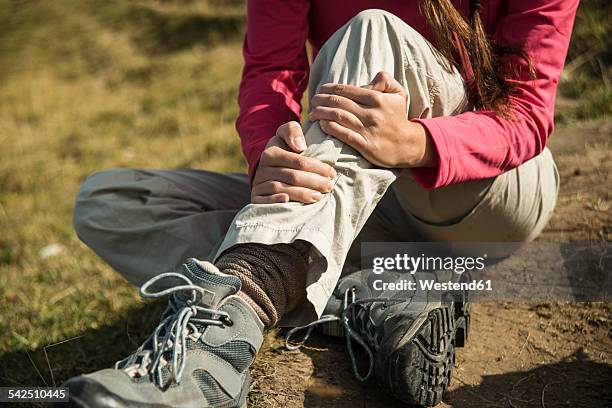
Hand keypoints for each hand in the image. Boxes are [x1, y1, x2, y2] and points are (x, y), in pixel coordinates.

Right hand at [251, 121, 336, 203]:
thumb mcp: (286, 134)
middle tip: (329, 186)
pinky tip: (288, 202)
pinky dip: (275, 201)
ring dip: (301, 194)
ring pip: (281, 189)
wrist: (269, 168)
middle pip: (292, 177)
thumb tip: (300, 146)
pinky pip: (263, 201)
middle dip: (314, 182)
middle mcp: (262, 169)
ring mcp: (258, 184)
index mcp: (271, 153)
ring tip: (319, 197)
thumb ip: (292, 131)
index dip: (318, 168)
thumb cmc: (285, 150)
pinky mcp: (255, 198)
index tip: (332, 173)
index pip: (299, 162)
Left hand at [309, 71, 434, 167]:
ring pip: (339, 117)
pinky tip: (322, 125)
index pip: (346, 90)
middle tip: (312, 101)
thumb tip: (370, 79)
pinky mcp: (367, 146)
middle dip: (321, 100)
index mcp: (377, 98)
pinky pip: (345, 135)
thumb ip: (385, 80)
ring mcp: (369, 130)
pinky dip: (331, 129)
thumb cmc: (398, 118)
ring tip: (312, 113)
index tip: (320, 90)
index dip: (329, 88)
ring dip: (322, 113)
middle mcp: (372, 113)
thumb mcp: (398, 94)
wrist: (408, 145)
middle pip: (339, 102)